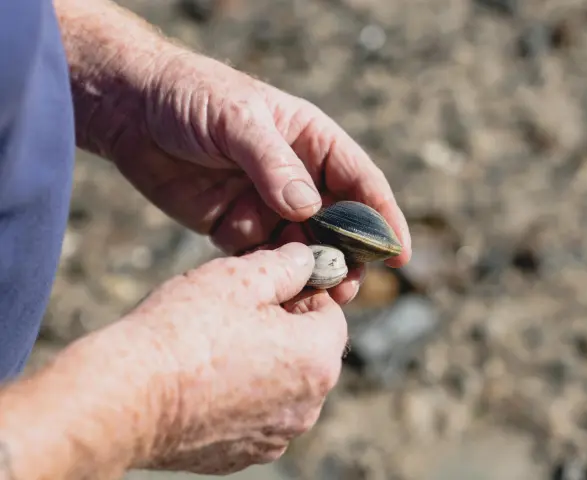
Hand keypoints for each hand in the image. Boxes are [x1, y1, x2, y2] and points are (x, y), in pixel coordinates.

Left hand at [108, 49, 411, 304]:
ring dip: (314, 272)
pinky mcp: (235, 227)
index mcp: (311, 142)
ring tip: (319, 298)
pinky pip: (264, 258)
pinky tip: (279, 295)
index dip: (382, 217)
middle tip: (349, 288)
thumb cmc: (192, 97)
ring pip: (303, 247)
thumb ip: (273, 163)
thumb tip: (309, 210)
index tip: (398, 253)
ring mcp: (266, 204)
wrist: (133, 110)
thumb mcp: (237, 120)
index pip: (360, 182)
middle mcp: (296, 177)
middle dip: (348, 256)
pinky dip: (274, 278)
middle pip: (337, 223)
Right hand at [123, 243, 346, 474]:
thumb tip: (306, 259)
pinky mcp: (242, 456)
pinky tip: (207, 379)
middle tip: (240, 311)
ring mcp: (275, 437)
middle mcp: (306, 407)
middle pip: (309, 352)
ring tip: (218, 345)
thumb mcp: (241, 277)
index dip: (303, 293)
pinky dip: (242, 396)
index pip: (331, 315)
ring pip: (283, 384)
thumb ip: (286, 265)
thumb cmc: (185, 330)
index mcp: (316, 360)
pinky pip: (257, 415)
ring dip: (264, 362)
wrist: (127, 397)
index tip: (271, 287)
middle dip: (284, 328)